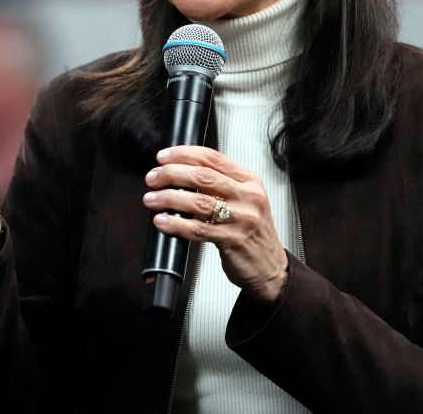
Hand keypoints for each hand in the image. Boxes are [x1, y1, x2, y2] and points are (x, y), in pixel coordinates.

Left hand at [142, 146, 288, 302]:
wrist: (270, 267)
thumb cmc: (252, 233)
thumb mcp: (245, 201)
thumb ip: (221, 185)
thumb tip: (181, 173)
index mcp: (249, 181)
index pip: (212, 158)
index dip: (184, 154)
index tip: (163, 156)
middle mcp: (248, 196)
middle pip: (203, 176)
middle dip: (172, 174)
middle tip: (153, 178)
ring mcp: (242, 218)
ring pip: (198, 202)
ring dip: (169, 198)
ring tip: (151, 199)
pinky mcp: (233, 240)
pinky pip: (198, 229)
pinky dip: (176, 224)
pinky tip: (162, 221)